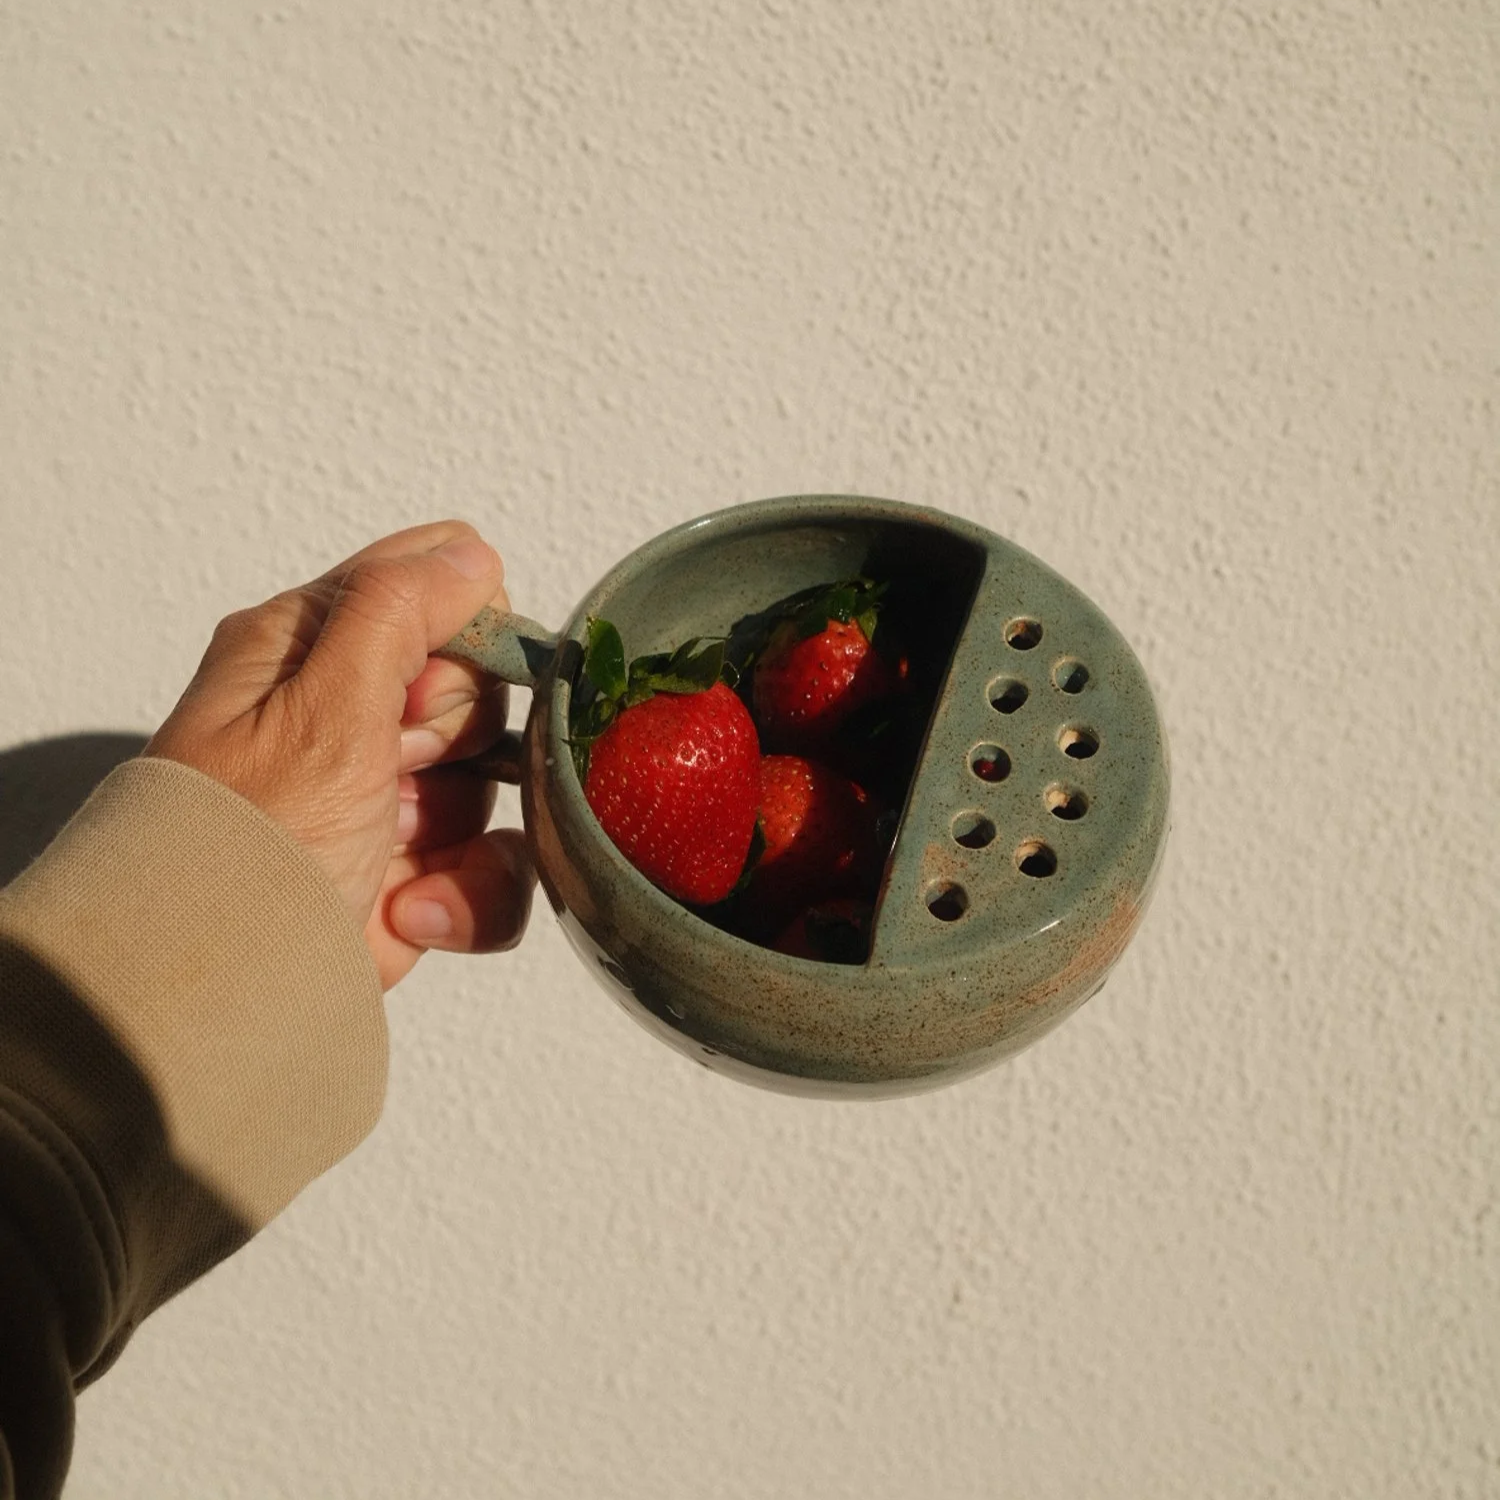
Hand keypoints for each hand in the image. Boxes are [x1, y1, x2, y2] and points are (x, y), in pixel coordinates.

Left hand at [145, 521, 533, 989]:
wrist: (223, 1001)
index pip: (428, 585)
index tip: (421, 691)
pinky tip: (405, 908)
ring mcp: (380, 796)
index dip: (457, 634)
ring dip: (455, 832)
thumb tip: (470, 554)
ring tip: (389, 859)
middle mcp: (343, 714)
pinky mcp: (411, 870)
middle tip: (392, 775)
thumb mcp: (323, 709)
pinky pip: (493, 861)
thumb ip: (400, 611)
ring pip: (491, 783)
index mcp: (307, 649)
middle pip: (475, 689)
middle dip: (454, 743)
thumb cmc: (247, 850)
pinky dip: (467, 894)